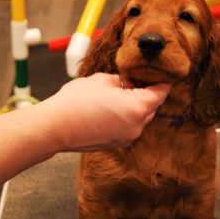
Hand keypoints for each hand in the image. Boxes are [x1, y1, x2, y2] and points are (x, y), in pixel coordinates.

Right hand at [43, 73, 170, 151]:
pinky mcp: (117, 143)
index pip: (160, 93)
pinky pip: (130, 126)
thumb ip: (125, 81)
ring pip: (141, 117)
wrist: (55, 127)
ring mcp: (127, 137)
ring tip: (124, 92)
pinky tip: (115, 107)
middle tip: (141, 79)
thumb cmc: (78, 100)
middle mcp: (137, 126)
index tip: (164, 75)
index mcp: (138, 107)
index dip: (163, 82)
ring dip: (138, 105)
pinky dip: (128, 116)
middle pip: (152, 106)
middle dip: (149, 93)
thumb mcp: (105, 80)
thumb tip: (132, 83)